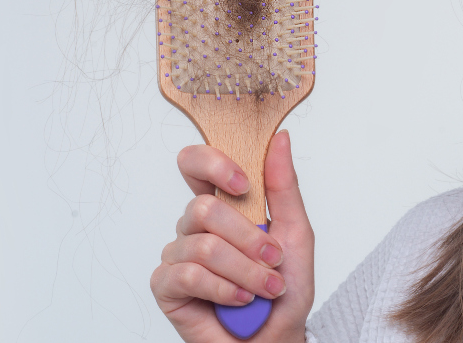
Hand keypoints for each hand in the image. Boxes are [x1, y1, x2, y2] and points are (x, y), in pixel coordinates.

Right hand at [150, 130, 314, 341]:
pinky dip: (225, 289)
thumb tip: (280, 140)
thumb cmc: (284, 289)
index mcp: (223, 206)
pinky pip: (188, 274)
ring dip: (245, 271)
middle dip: (249, 239)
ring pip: (203, 246)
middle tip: (273, 260)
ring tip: (264, 288)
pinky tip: (240, 300)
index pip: (196, 164)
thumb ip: (284, 186)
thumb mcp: (296, 232)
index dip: (211, 163)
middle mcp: (195, 227)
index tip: (243, 183)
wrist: (276, 337)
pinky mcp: (166, 286)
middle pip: (203, 207)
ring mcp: (178, 255)